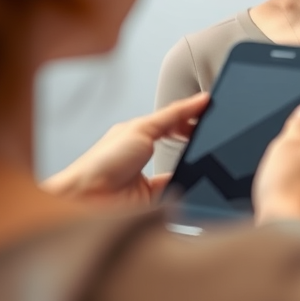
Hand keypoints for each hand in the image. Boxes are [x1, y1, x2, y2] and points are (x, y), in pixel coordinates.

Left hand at [42, 92, 209, 204]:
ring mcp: (150, 179)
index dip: (190, 116)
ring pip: (182, 169)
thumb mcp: (142, 128)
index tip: (211, 109)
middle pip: (178, 144)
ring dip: (191, 164)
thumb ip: (173, 115)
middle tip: (210, 131)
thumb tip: (200, 100)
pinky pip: (178, 192)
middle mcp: (145, 156)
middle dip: (193, 139)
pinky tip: (190, 180)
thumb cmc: (103, 161)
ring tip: (202, 156)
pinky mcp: (156, 201)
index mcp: (139, 135)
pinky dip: (186, 187)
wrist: (88, 198)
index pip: (171, 121)